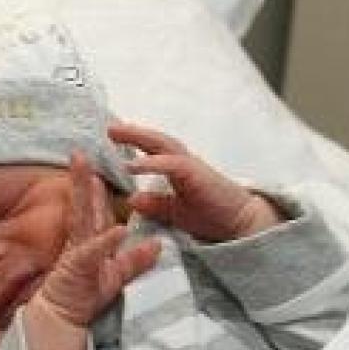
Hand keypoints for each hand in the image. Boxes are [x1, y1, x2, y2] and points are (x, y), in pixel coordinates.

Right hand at [33, 152, 161, 327]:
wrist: (61, 319)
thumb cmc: (82, 298)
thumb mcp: (117, 276)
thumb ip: (135, 260)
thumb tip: (157, 244)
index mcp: (89, 242)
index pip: (94, 210)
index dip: (97, 189)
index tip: (100, 167)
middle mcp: (82, 242)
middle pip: (84, 205)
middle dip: (83, 179)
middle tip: (82, 154)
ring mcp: (78, 252)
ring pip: (83, 218)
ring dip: (85, 195)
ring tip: (90, 173)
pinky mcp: (78, 268)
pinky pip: (93, 252)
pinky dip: (105, 242)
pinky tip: (116, 229)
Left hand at [109, 120, 282, 241]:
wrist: (241, 223)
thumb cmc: (211, 214)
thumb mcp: (175, 211)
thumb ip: (155, 204)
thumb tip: (132, 199)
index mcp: (176, 167)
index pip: (150, 148)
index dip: (131, 139)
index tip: (109, 134)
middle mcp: (182, 161)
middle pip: (153, 140)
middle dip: (130, 131)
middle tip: (107, 126)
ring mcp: (190, 165)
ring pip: (161, 144)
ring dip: (137, 137)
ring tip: (115, 133)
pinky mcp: (196, 174)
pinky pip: (171, 164)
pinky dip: (151, 163)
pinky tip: (132, 164)